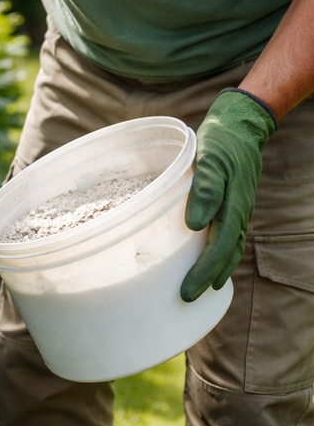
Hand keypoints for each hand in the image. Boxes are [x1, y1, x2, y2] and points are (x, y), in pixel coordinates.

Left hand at [181, 89, 276, 301]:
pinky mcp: (232, 205)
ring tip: (200, 290)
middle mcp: (237, 213)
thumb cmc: (218, 142)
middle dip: (207, 278)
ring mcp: (237, 210)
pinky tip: (209, 263)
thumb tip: (194, 225)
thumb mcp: (207, 160)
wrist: (239, 126)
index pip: (218, 248)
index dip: (204, 272)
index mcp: (231, 206)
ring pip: (230, 248)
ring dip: (216, 270)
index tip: (187, 291)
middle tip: (187, 299)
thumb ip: (203, 189)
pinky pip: (229, 237)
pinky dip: (221, 255)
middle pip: (225, 254)